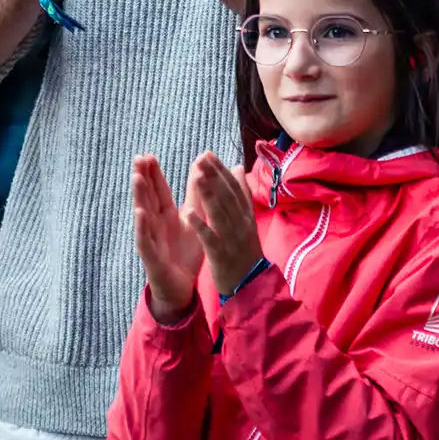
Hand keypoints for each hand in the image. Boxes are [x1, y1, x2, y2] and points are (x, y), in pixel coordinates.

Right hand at [131, 155, 204, 322]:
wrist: (183, 288)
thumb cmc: (185, 253)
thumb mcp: (193, 221)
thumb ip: (196, 198)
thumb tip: (200, 172)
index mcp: (166, 216)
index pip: (158, 191)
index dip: (153, 175)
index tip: (148, 155)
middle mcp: (155, 225)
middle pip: (147, 198)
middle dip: (143, 179)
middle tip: (138, 158)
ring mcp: (151, 240)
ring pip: (143, 215)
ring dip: (139, 197)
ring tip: (137, 178)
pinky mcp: (151, 257)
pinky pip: (145, 241)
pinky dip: (142, 227)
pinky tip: (140, 214)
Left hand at [182, 152, 263, 298]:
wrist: (251, 285)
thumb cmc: (244, 250)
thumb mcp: (246, 221)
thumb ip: (241, 194)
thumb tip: (237, 167)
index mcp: (246, 215)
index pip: (234, 188)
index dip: (221, 170)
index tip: (208, 154)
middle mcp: (241, 224)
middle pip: (228, 196)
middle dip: (214, 176)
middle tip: (201, 158)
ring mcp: (232, 239)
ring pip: (220, 213)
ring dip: (208, 194)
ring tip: (196, 176)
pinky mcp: (222, 256)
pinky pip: (210, 238)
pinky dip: (200, 225)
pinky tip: (188, 213)